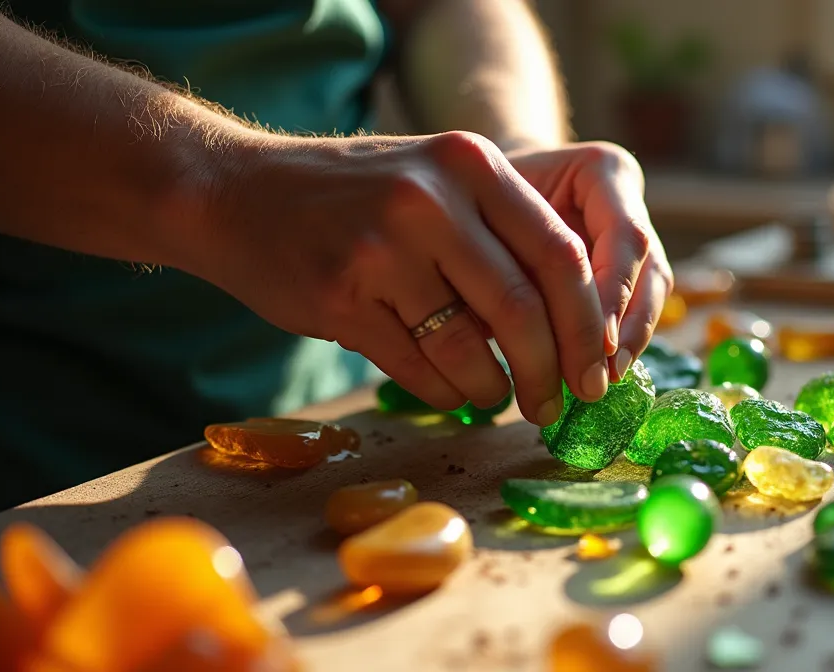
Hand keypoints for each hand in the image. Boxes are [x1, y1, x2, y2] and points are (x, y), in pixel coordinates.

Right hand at [190, 131, 610, 425]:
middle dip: (551, 370)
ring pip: (470, 347)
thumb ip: (502, 234)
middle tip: (556, 404)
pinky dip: (447, 391)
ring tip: (497, 396)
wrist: (234, 192)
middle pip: (523, 308)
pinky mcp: (340, 297)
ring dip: (494, 387)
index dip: (588, 322)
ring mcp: (381, 248)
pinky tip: (452, 391)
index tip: (600, 365)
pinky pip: (418, 367)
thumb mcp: (435, 181)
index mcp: (470, 164)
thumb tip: (577, 328)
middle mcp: (430, 199)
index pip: (560, 254)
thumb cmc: (353, 195)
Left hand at [505, 142, 673, 380]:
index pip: (626, 234)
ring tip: (601, 381)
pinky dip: (617, 345)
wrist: (484, 189)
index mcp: (602, 171)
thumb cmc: (479, 198)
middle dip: (629, 327)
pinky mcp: (628, 270)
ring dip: (629, 342)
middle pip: (648, 268)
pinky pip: (634, 309)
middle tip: (603, 374)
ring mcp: (634, 237)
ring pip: (651, 293)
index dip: (616, 291)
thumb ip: (515, 258)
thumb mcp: (490, 217)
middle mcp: (628, 202)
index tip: (599, 342)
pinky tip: (597, 375)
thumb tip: (522, 325)